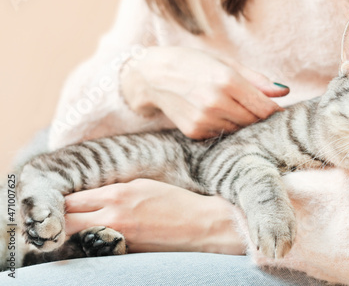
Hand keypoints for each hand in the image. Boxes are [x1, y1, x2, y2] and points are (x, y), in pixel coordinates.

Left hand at [65, 179, 245, 254]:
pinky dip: (91, 243)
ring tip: (74, 229)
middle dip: (58, 221)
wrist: (201, 225)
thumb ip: (113, 192)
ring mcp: (118, 238)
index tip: (57, 203)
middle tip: (57, 220)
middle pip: (66, 222)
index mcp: (117, 195)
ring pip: (78, 238)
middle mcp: (112, 217)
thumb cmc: (176, 201)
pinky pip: (98, 248)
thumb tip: (89, 199)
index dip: (59, 202)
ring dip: (72, 234)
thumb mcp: (142, 186)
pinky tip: (94, 239)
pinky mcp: (126, 252)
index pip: (71, 200)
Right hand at [120, 46, 288, 138]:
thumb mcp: (225, 62)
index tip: (277, 110)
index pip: (264, 107)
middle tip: (256, 108)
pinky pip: (221, 133)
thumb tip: (284, 92)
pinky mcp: (194, 131)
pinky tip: (215, 113)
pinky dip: (224, 126)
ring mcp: (204, 119)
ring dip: (242, 122)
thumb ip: (256, 79)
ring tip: (232, 106)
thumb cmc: (192, 63)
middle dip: (259, 116)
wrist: (153, 75)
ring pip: (238, 130)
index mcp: (227, 80)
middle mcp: (216, 102)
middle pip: (253, 121)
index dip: (274, 110)